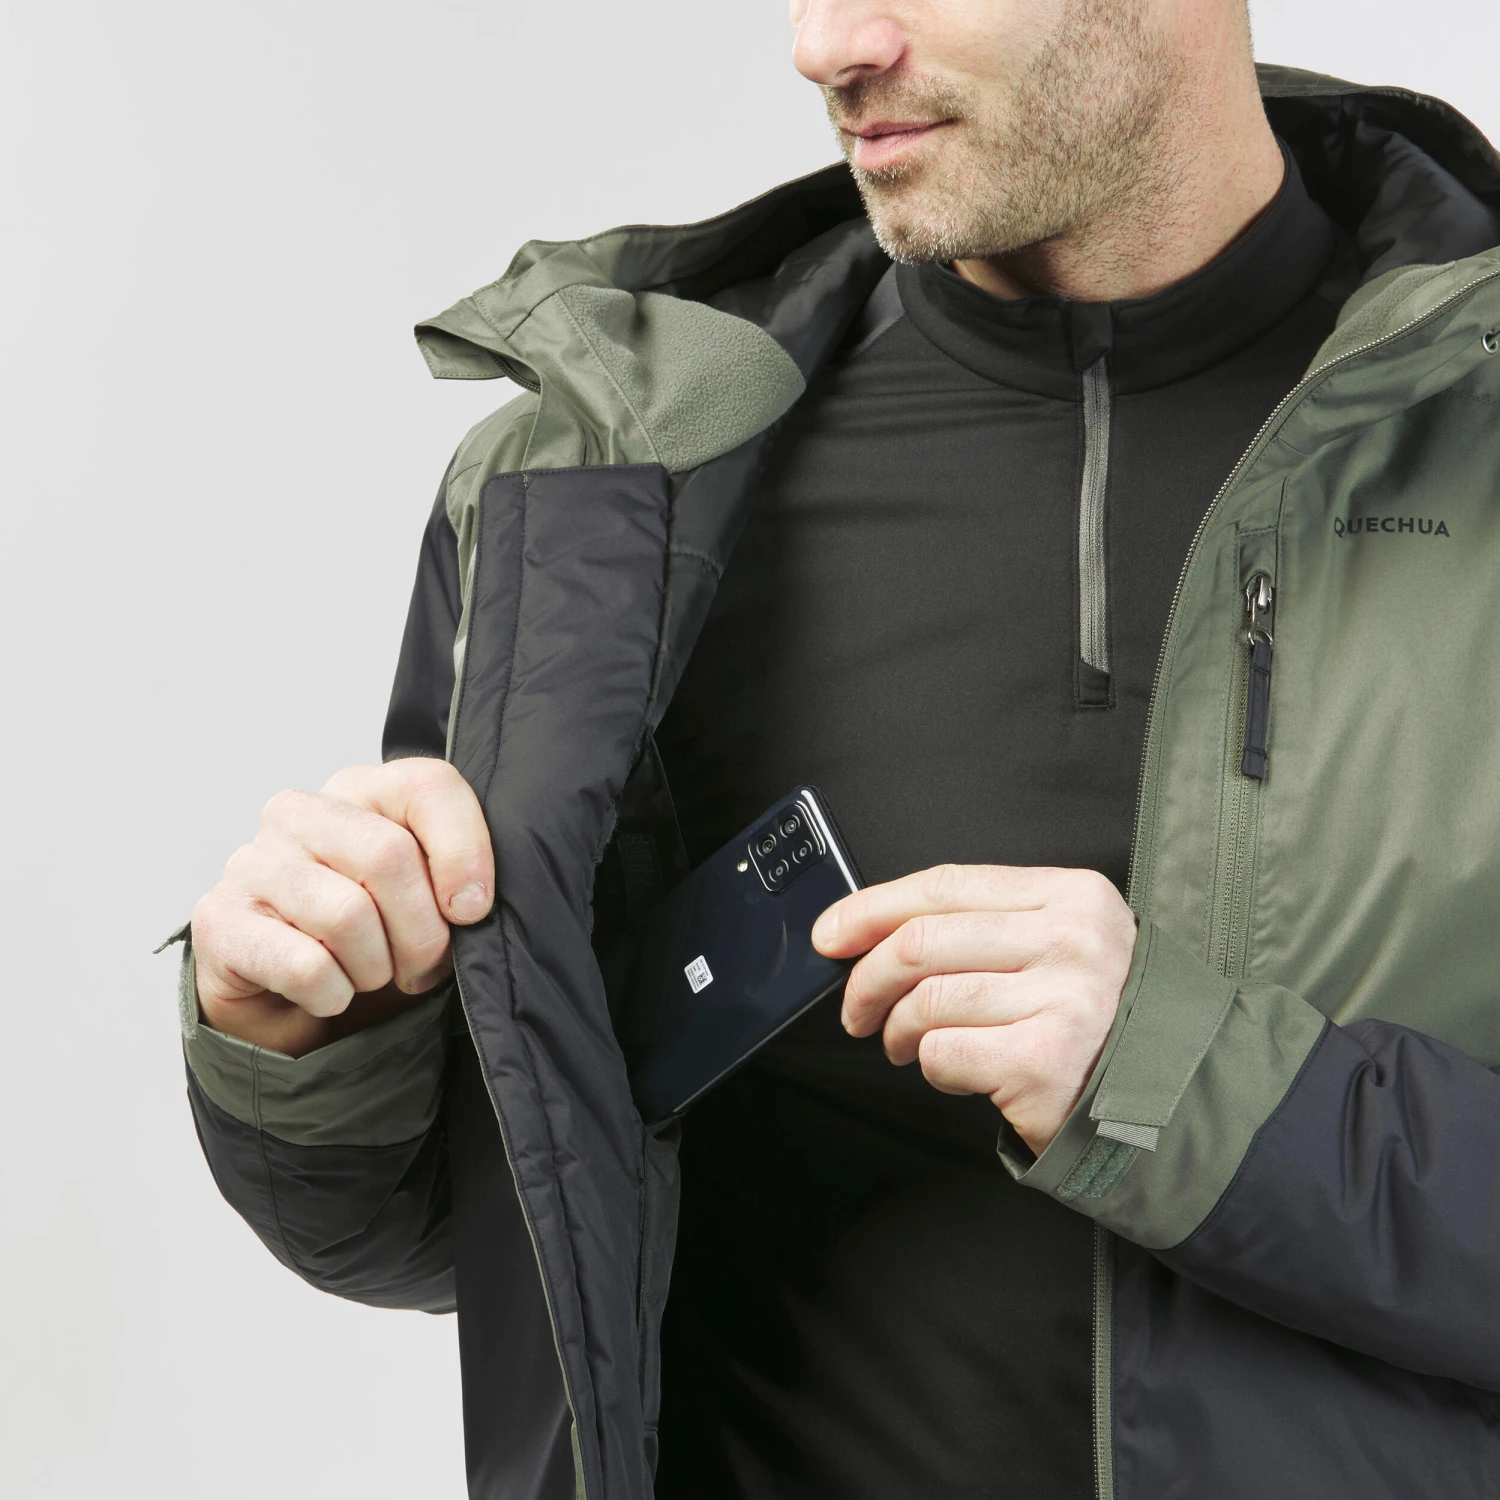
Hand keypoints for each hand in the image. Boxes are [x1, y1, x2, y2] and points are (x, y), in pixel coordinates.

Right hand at [191, 759, 493, 1057]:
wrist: (299, 1008)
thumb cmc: (379, 944)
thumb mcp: (436, 904)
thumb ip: (460, 879)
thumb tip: (467, 902)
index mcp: (361, 789)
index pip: (428, 786)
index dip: (465, 854)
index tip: (472, 912)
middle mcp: (299, 813)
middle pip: (389, 856)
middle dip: (423, 933)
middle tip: (421, 967)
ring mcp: (250, 863)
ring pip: (348, 915)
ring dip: (376, 969)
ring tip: (369, 977)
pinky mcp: (218, 920)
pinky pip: (306, 966)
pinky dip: (334, 995)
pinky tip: (327, 992)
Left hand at [811, 864, 1136, 1155]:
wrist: (1171, 1100)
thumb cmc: (1095, 1020)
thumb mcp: (1057, 945)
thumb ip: (981, 926)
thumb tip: (867, 928)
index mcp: (1071, 895)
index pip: (947, 885)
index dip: (873, 907)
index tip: (830, 932)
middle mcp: (1074, 940)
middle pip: (923, 942)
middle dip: (867, 978)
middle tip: (856, 1009)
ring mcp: (1065, 1001)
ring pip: (928, 1000)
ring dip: (897, 1029)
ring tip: (903, 1044)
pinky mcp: (1047, 1063)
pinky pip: (945, 1053)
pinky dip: (931, 1066)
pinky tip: (953, 1070)